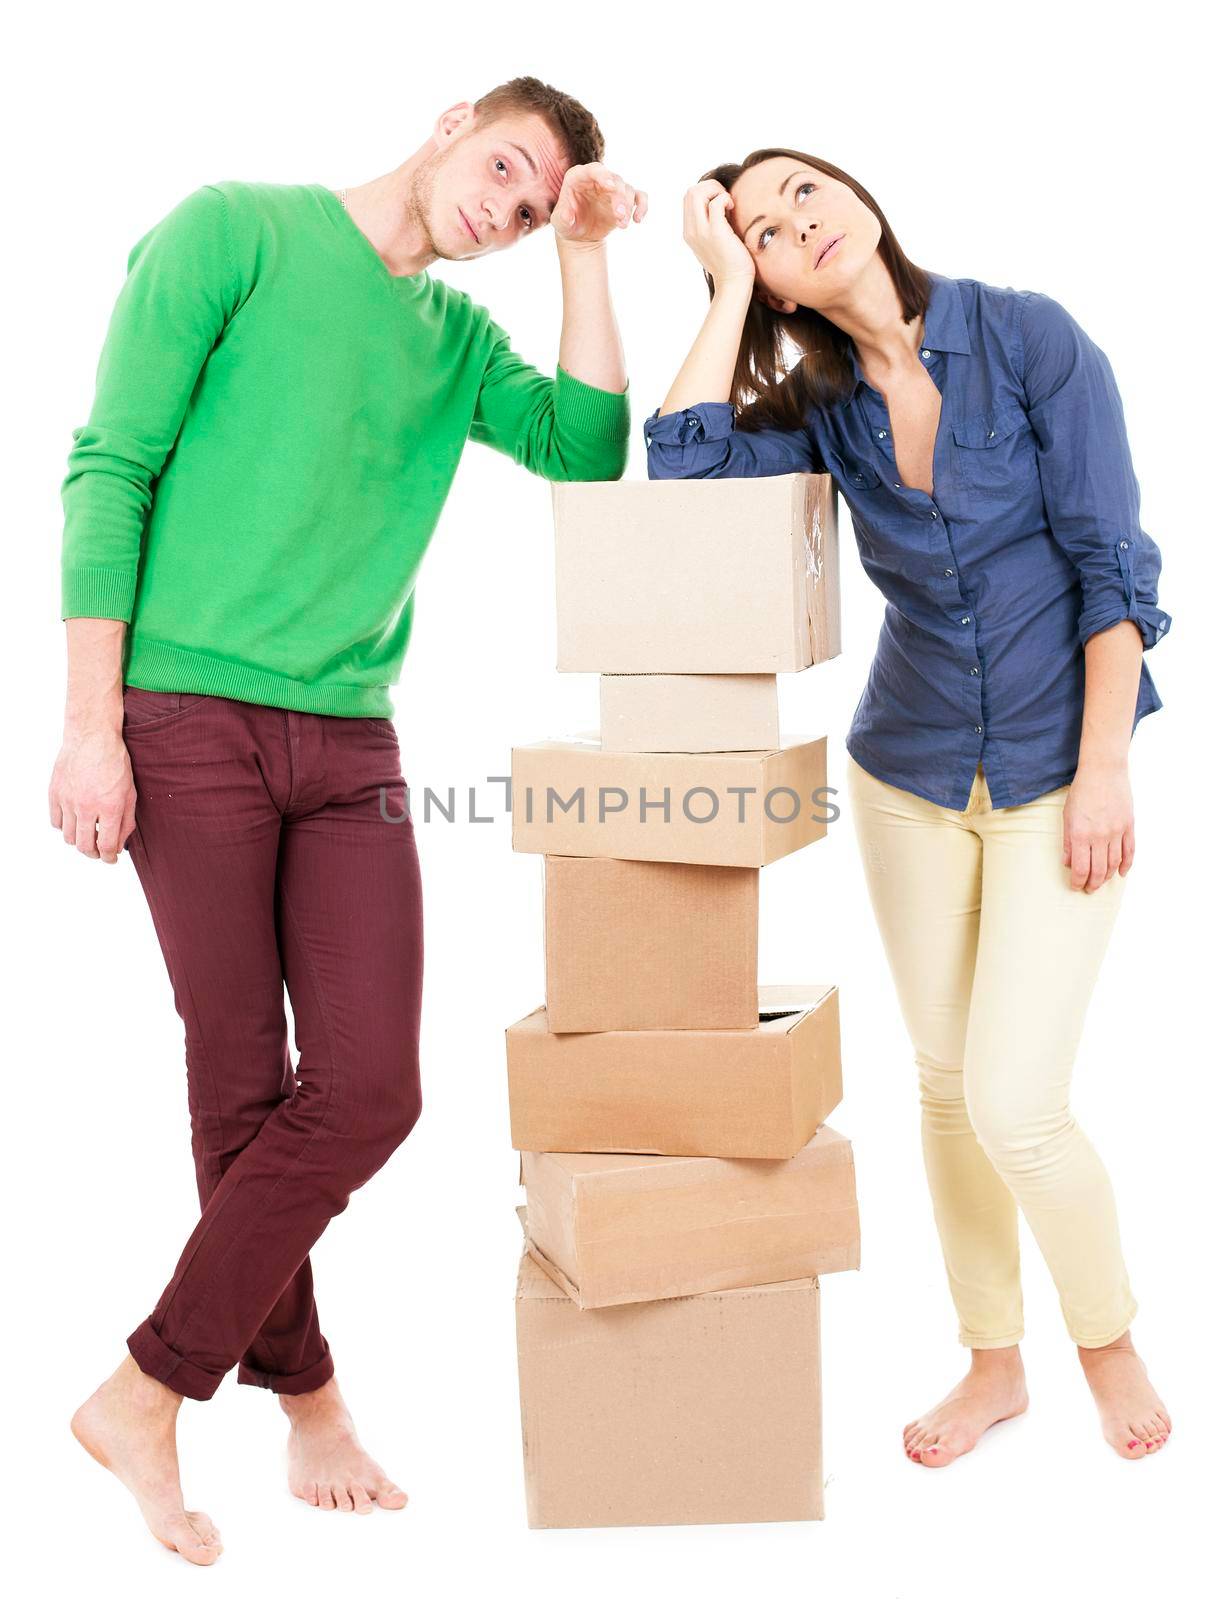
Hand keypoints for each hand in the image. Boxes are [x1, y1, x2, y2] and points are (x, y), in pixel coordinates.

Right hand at [49, 725, 136, 863]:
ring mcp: (68, 800)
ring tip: (88, 835)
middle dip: (94, 854)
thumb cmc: (115, 763)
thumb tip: (119, 845)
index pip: (107, 846)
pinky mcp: (55, 793)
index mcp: (110, 807)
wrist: (92, 738)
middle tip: (99, 851)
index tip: (111, 859)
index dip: (109, 858)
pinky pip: (56, 822)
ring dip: (79, 841)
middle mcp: (87, 806)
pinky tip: (75, 821)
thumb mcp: (130, 793)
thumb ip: (126, 821)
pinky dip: (65, 827)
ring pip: (69, 838)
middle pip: (85, 846)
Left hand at [553, 162, 645, 247]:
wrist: (580, 235)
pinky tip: (638, 220)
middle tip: (620, 216)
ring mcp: (613, 188)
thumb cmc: (568, 225)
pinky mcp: (624, 199)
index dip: (602, 175)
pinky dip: (642, 206)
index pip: (593, 169)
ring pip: (627, 189)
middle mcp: (598, 178)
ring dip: (628, 206)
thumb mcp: (560, 223)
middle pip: (615, 180)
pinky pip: (639, 196)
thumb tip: (567, 215)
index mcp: (579, 177)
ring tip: (622, 225)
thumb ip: (562, 217)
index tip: (610, 185)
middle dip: (619, 197)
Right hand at [682, 180, 754, 288]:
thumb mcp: (713, 242)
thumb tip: (717, 205)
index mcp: (689, 232)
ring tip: (728, 203)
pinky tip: (732, 208)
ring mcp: (701, 231)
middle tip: (725, 198)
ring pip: (697, 193)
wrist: (733, 282)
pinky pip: (716, 202)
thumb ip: (709, 225)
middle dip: (709, 186)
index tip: (720, 201)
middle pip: (690, 192)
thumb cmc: (729, 262)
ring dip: (716, 190)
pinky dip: (725, 198)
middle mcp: (691, 230)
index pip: (688, 198)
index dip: (704, 191)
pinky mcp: (716, 233)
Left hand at [1063, 760, 1133, 891]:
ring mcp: (1117, 832)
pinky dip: (1126, 865)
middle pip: (1099, 870)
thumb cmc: (1081, 793)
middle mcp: (1100, 836)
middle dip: (1093, 883)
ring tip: (1101, 882)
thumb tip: (1068, 863)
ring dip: (1107, 877)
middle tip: (1089, 889)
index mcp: (1081, 834)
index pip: (1081, 868)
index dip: (1078, 881)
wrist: (1103, 772)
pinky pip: (1130, 851)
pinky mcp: (1129, 826)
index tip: (1075, 886)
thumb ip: (1068, 842)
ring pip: (1114, 863)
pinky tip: (1121, 873)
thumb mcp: (1067, 817)